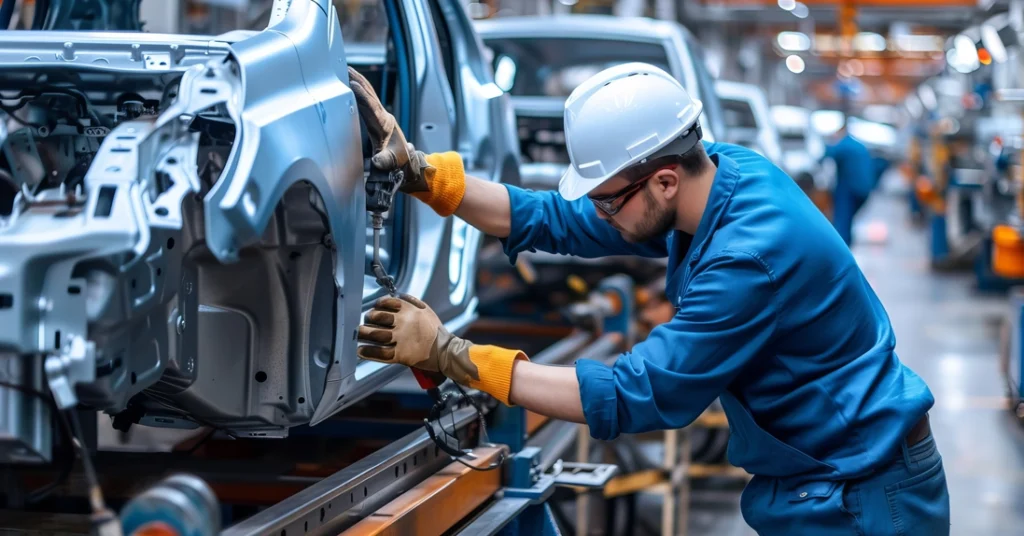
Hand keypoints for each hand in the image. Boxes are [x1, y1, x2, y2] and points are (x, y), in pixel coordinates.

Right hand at [347, 67, 431, 195]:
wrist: (407, 162)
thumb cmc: (401, 162)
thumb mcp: (394, 162)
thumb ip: (385, 161)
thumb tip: (376, 162)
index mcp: (385, 124)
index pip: (372, 106)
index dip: (362, 95)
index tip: (352, 84)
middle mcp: (383, 116)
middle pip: (370, 94)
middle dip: (358, 80)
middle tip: (345, 67)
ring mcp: (380, 116)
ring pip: (369, 94)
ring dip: (359, 81)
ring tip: (346, 69)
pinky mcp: (376, 118)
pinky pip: (366, 101)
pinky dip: (359, 91)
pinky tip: (350, 84)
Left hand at [356, 295, 479, 385]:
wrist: (445, 351)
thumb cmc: (435, 330)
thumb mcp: (426, 310)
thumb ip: (412, 301)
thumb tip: (397, 296)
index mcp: (410, 310)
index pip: (386, 303)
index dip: (377, 306)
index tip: (374, 309)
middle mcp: (403, 323)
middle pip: (378, 318)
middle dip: (369, 319)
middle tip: (365, 322)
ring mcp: (401, 339)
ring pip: (376, 334)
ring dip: (364, 334)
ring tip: (358, 334)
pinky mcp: (401, 354)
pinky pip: (380, 353)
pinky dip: (368, 352)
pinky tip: (361, 350)